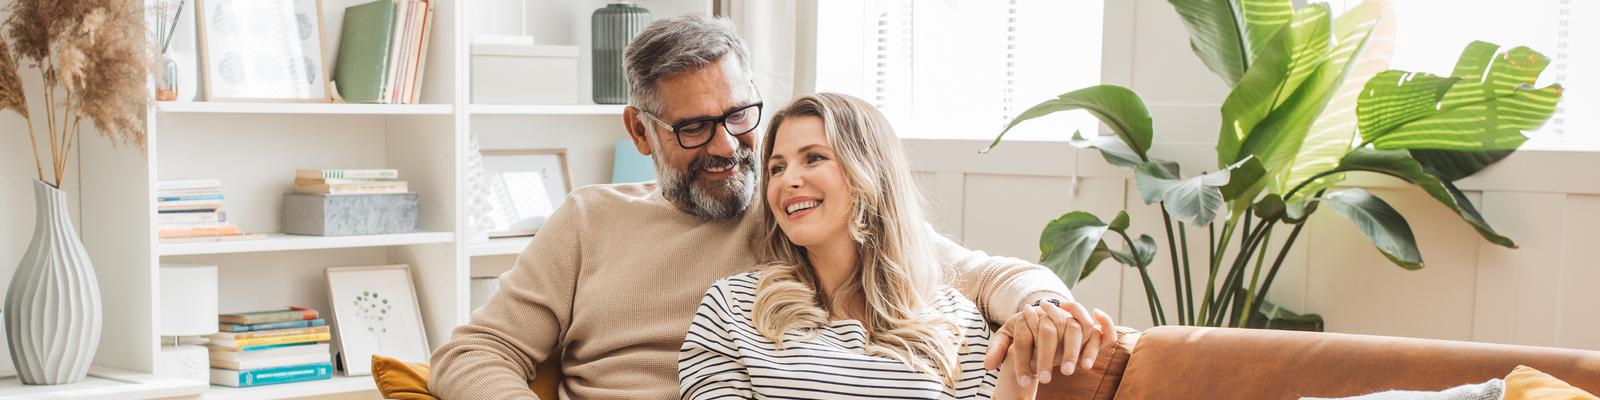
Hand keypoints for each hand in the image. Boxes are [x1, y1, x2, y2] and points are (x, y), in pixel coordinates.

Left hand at [982, 299, 1115, 387]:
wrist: (1039, 312)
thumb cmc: (1022, 329)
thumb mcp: (1007, 336)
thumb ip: (997, 349)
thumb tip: (988, 365)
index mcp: (1025, 317)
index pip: (1022, 338)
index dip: (1022, 360)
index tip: (1023, 381)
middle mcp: (1047, 312)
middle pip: (1046, 332)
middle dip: (1045, 357)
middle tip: (1044, 380)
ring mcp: (1066, 315)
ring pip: (1072, 330)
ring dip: (1071, 352)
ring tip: (1067, 373)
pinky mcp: (1081, 321)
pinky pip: (1091, 329)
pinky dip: (1091, 345)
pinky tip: (1086, 365)